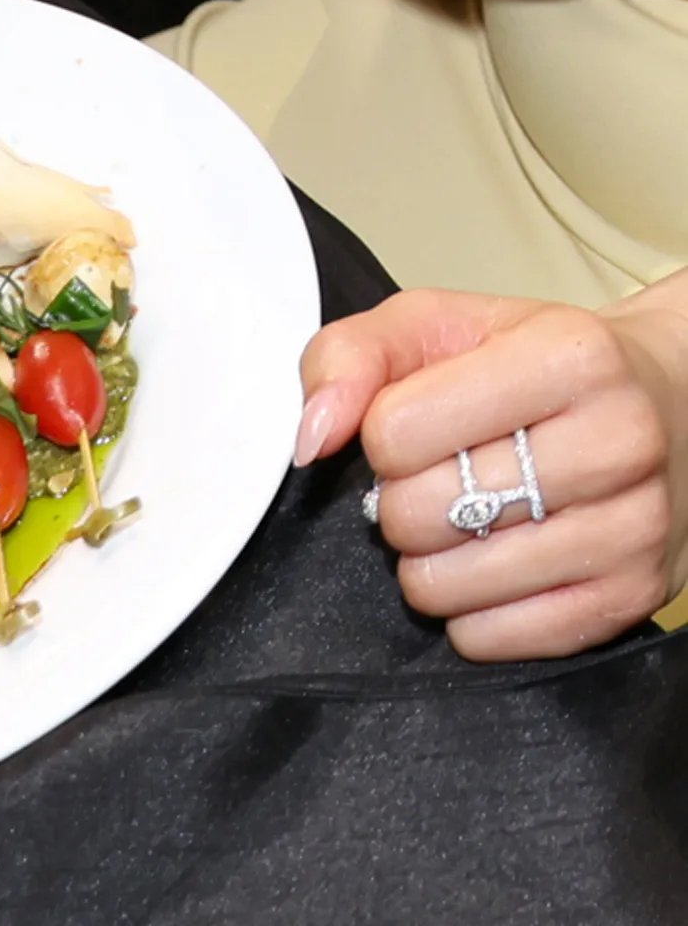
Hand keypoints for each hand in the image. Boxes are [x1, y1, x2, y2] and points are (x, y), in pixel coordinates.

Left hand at [297, 287, 687, 661]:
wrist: (671, 404)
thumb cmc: (532, 363)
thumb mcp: (435, 326)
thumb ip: (349, 358)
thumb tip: (311, 440)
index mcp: (569, 357)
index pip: (394, 432)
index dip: (382, 434)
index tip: (416, 423)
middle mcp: (618, 443)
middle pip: (415, 513)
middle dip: (400, 499)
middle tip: (441, 476)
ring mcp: (634, 531)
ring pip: (443, 585)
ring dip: (429, 558)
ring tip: (469, 517)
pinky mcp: (628, 602)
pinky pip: (486, 639)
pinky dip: (466, 609)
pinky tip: (496, 562)